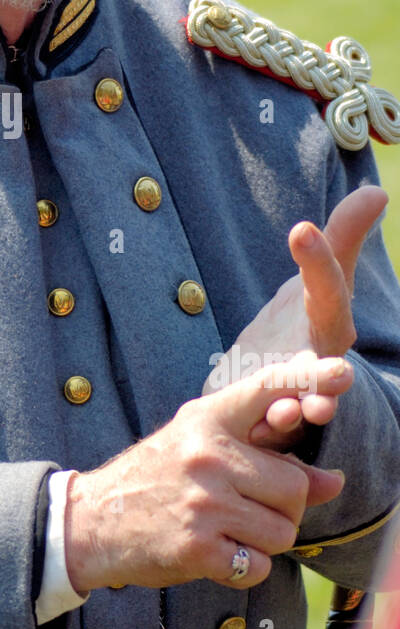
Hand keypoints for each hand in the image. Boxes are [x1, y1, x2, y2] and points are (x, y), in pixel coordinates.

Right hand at [64, 353, 350, 593]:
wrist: (92, 520)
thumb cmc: (156, 480)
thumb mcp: (203, 451)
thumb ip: (268, 461)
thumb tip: (335, 481)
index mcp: (208, 419)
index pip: (266, 389)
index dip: (307, 380)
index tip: (341, 372)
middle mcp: (207, 454)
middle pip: (295, 485)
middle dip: (285, 507)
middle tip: (251, 508)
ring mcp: (203, 501)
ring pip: (283, 530)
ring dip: (266, 541)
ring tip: (230, 530)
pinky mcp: (197, 547)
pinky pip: (257, 564)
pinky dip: (245, 567)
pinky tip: (217, 553)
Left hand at [205, 186, 387, 448]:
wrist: (276, 381)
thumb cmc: (302, 326)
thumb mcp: (321, 284)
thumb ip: (343, 239)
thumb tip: (378, 189)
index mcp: (329, 323)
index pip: (327, 289)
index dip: (319, 260)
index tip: (300, 229)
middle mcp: (319, 365)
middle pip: (326, 369)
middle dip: (330, 373)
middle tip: (339, 372)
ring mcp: (296, 399)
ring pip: (299, 411)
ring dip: (294, 414)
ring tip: (286, 415)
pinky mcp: (268, 428)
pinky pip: (268, 439)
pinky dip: (262, 439)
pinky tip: (252, 435)